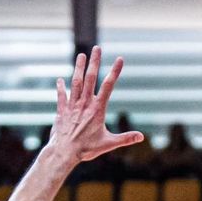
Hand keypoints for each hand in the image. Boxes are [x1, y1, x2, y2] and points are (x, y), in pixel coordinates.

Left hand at [49, 46, 141, 163]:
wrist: (64, 152)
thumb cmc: (87, 149)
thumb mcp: (108, 143)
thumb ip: (125, 138)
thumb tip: (141, 137)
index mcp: (97, 109)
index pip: (108, 86)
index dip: (115, 71)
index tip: (120, 59)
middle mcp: (84, 104)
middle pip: (90, 78)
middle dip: (95, 62)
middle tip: (97, 48)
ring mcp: (72, 106)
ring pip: (76, 82)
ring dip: (79, 68)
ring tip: (81, 55)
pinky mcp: (62, 111)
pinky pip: (61, 96)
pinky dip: (61, 87)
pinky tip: (60, 79)